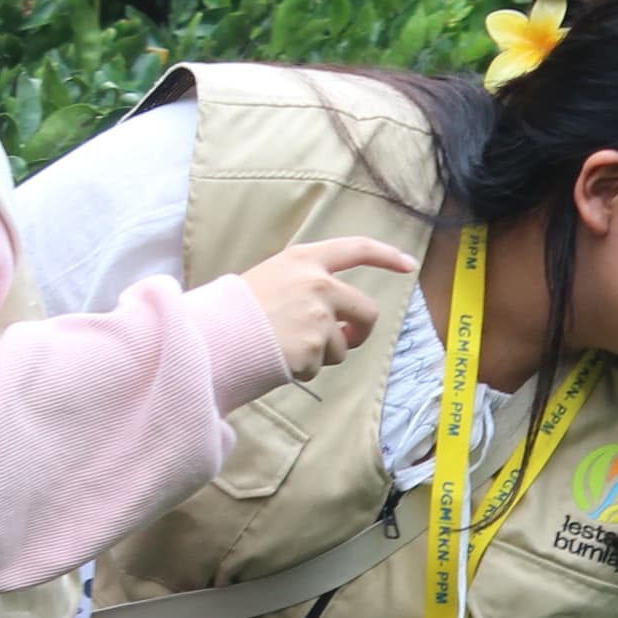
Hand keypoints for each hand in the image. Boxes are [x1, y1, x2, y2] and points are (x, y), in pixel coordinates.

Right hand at [244, 234, 416, 380]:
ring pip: (341, 347)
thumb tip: (337, 314)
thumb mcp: (269, 279)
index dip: (386, 256)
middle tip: (345, 342)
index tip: (408, 265)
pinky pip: (320, 366)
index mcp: (303, 260)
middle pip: (366, 310)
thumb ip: (304, 285)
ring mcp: (318, 316)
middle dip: (360, 332)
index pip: (356, 248)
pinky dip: (304, 370)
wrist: (210, 336)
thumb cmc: (234, 310)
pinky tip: (279, 359)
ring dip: (323, 355)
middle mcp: (317, 283)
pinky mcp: (314, 347)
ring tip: (287, 348)